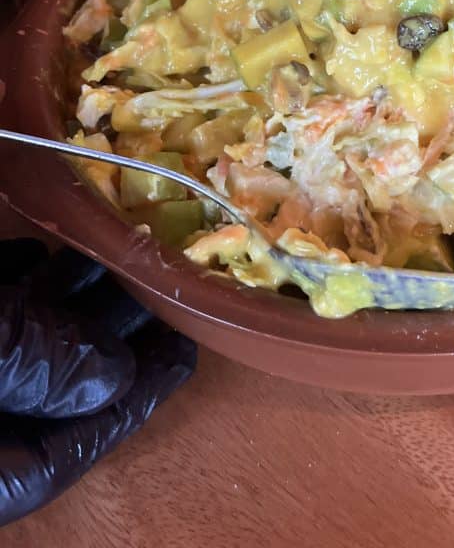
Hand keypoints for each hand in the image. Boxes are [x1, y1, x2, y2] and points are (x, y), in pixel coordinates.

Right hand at [0, 239, 195, 525]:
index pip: (64, 454)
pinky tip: (41, 251)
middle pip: (43, 393)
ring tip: (116, 260)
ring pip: (13, 347)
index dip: (132, 403)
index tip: (184, 357)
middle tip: (165, 292)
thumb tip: (117, 371)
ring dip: (64, 301)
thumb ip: (47, 366)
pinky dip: (14, 285)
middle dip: (106, 337)